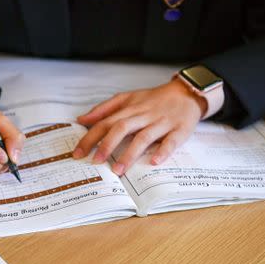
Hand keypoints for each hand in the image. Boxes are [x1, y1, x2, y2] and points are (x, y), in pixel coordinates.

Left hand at [73, 79, 205, 174]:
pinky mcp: (179, 130)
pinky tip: (154, 161)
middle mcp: (144, 115)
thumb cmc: (153, 99)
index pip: (106, 122)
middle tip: (95, 162)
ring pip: (144, 137)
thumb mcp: (127, 98)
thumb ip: (104, 109)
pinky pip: (171, 141)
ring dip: (130, 154)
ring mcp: (161, 123)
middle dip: (107, 145)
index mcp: (129, 109)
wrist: (187, 93)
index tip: (77, 153)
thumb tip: (81, 119)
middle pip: (122, 128)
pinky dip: (163, 151)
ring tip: (118, 170)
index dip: (90, 137)